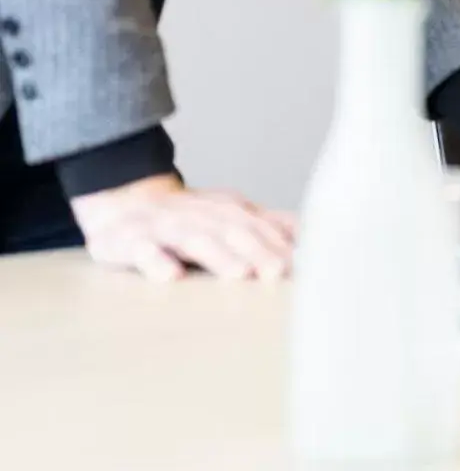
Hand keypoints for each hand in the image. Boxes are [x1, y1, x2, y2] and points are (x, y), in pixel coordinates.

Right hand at [68, 174, 294, 281]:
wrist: (124, 204)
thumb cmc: (188, 220)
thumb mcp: (231, 217)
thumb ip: (269, 227)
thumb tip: (314, 236)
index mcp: (229, 211)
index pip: (261, 228)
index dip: (282, 246)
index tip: (304, 267)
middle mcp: (201, 215)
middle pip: (234, 231)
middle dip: (259, 251)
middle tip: (278, 273)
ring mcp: (165, 226)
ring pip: (194, 239)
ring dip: (218, 256)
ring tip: (239, 275)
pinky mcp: (129, 240)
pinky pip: (142, 250)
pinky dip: (155, 261)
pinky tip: (170, 276)